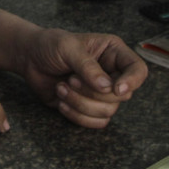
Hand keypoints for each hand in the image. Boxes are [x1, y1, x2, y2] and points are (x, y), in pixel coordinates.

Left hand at [19, 30, 147, 127]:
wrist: (30, 59)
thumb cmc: (50, 45)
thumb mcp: (68, 47)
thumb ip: (87, 66)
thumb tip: (107, 87)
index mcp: (113, 52)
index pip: (138, 69)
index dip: (132, 81)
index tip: (115, 88)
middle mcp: (112, 73)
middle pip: (122, 96)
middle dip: (93, 92)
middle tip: (70, 80)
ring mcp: (101, 92)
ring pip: (107, 111)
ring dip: (81, 103)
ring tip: (61, 88)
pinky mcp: (89, 107)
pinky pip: (96, 122)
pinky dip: (77, 116)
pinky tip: (61, 102)